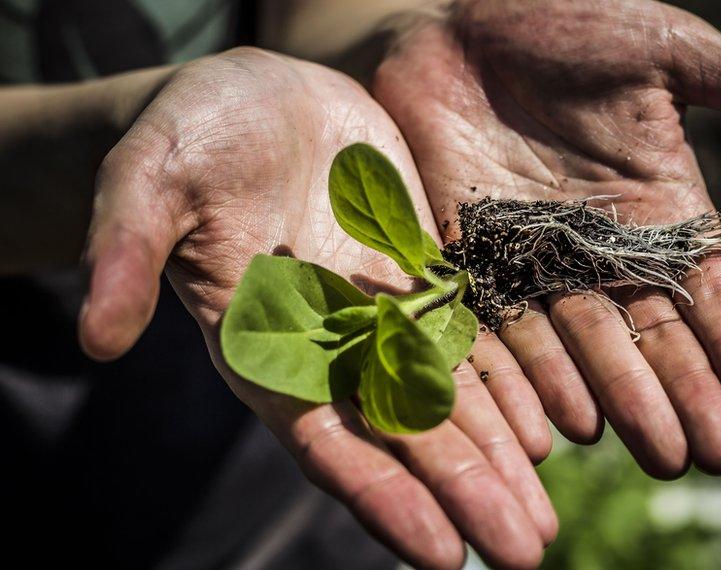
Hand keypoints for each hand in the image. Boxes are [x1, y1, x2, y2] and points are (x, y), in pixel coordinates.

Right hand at [80, 47, 554, 568]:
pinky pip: (474, 334)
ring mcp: (383, 313)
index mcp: (267, 347)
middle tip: (527, 552)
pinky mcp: (421, 274)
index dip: (383, 496)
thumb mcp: (149, 179)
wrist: (254, 95)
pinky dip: (511, 378)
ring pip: (451, 397)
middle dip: (465, 493)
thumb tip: (94, 336)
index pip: (327, 441)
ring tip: (544, 514)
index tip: (441, 553)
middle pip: (406, 435)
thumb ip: (129, 252)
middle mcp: (332, 347)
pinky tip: (553, 423)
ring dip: (499, 455)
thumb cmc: (190, 135)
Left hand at [373, 0, 720, 475]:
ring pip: (580, 343)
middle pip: (648, 332)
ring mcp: (532, 256)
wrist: (458, 16)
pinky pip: (499, 323)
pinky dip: (528, 374)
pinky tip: (561, 422)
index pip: (708, 290)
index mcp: (656, 207)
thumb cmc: (567, 22)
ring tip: (653, 451)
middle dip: (683, 393)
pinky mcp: (469, 254)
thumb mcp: (668, 52)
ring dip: (618, 399)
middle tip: (713, 456)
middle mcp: (598, 246)